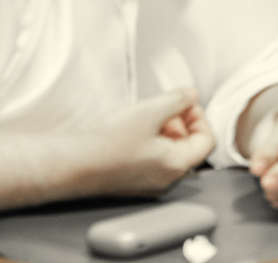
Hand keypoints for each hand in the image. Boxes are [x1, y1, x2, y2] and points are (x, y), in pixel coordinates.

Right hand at [93, 89, 214, 196]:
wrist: (67, 164)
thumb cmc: (105, 142)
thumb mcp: (150, 109)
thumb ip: (179, 99)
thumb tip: (192, 95)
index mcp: (177, 166)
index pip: (206, 141)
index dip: (199, 118)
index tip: (185, 105)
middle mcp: (165, 181)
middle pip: (188, 148)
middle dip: (181, 123)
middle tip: (164, 109)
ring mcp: (146, 185)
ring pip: (169, 154)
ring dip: (164, 132)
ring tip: (145, 118)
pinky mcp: (129, 184)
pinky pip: (150, 162)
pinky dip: (149, 144)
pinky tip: (131, 132)